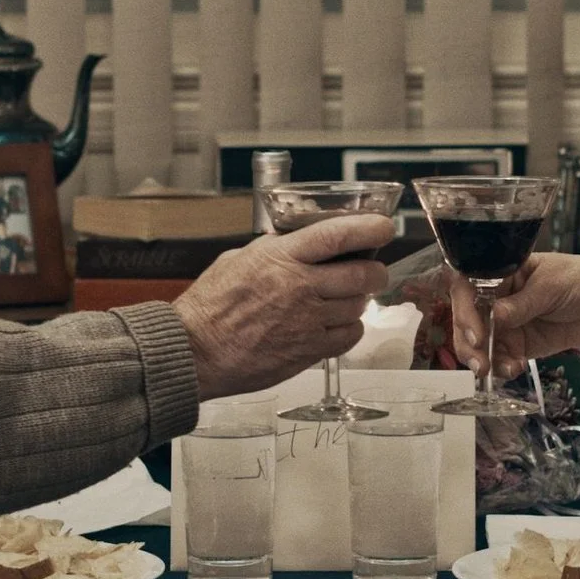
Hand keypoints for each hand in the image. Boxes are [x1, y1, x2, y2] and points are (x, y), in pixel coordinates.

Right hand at [172, 214, 395, 400]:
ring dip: (359, 301)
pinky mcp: (309, 350)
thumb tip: (293, 243)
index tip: (383, 227)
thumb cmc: (209, 308)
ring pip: (359, 306)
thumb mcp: (237, 260)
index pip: (338, 235)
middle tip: (372, 271)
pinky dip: (350, 329)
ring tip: (345, 300)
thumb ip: (272, 251)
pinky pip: (349, 336)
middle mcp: (300, 287)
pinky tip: (337, 325)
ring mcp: (308, 321)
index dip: (370, 228)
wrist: (196, 351)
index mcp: (281, 257)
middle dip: (374, 271)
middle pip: (363, 274)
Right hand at [448, 252, 579, 377]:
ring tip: (494, 371)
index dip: (463, 310)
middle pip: (465, 320)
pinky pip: (499, 358)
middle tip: (479, 362)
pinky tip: (513, 369)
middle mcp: (493, 298)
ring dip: (482, 359)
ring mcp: (502, 323)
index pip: (466, 288)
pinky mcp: (515, 344)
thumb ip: (523, 303)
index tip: (475, 333)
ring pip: (477, 343)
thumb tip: (494, 316)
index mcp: (497, 272)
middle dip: (468, 342)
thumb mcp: (551, 286)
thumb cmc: (578, 280)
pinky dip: (501, 367)